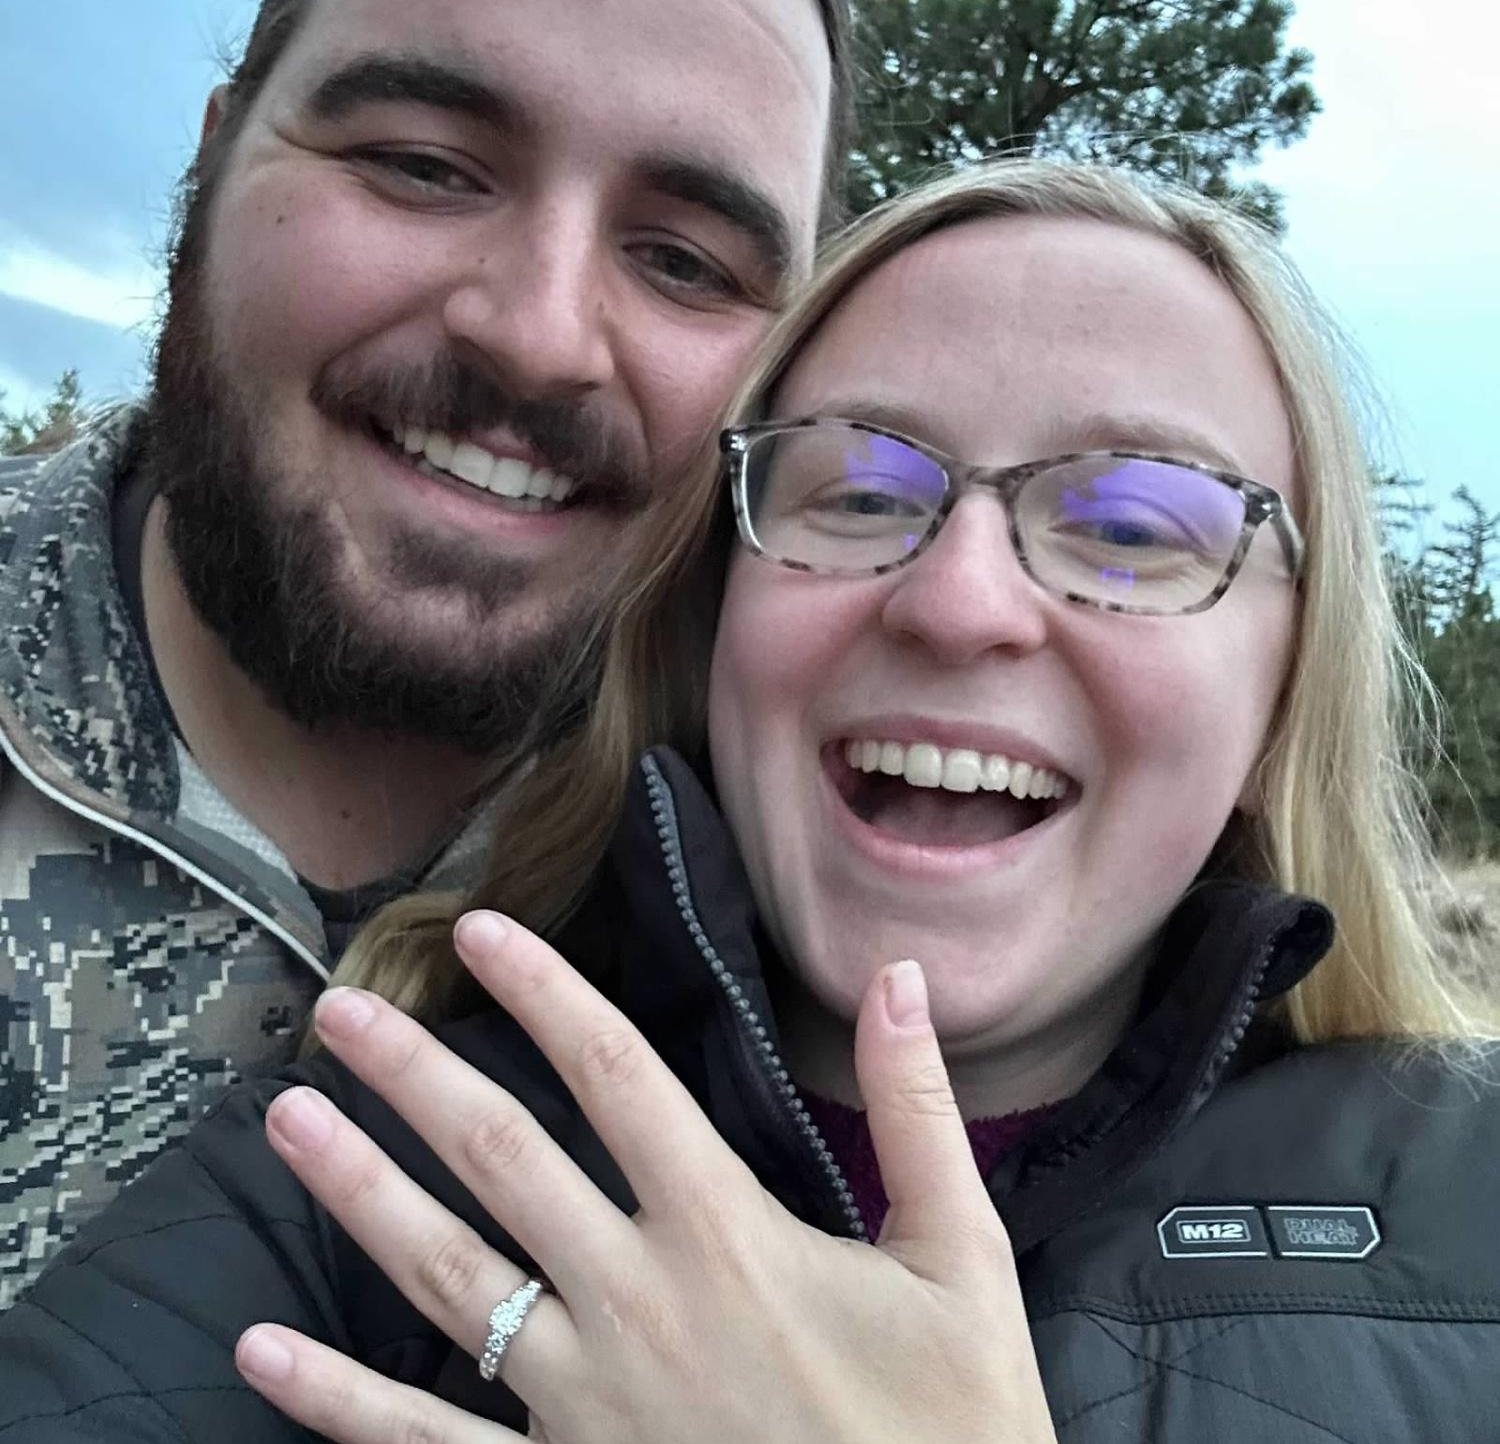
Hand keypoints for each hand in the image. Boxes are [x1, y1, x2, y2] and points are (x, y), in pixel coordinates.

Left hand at [235, 912, 1057, 1443]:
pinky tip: (263, 1352)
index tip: (478, 930)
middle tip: (340, 1011)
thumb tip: (895, 977)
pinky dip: (338, 1400)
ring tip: (288, 1121)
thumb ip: (918, 1113)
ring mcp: (584, 1403)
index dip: (543, 991)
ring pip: (448, 1277)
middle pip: (504, 1159)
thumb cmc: (953, 1434)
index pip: (616, 1074)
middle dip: (415, 1076)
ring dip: (360, 1194)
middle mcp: (637, 1304)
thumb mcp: (960, 1264)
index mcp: (728, 1235)